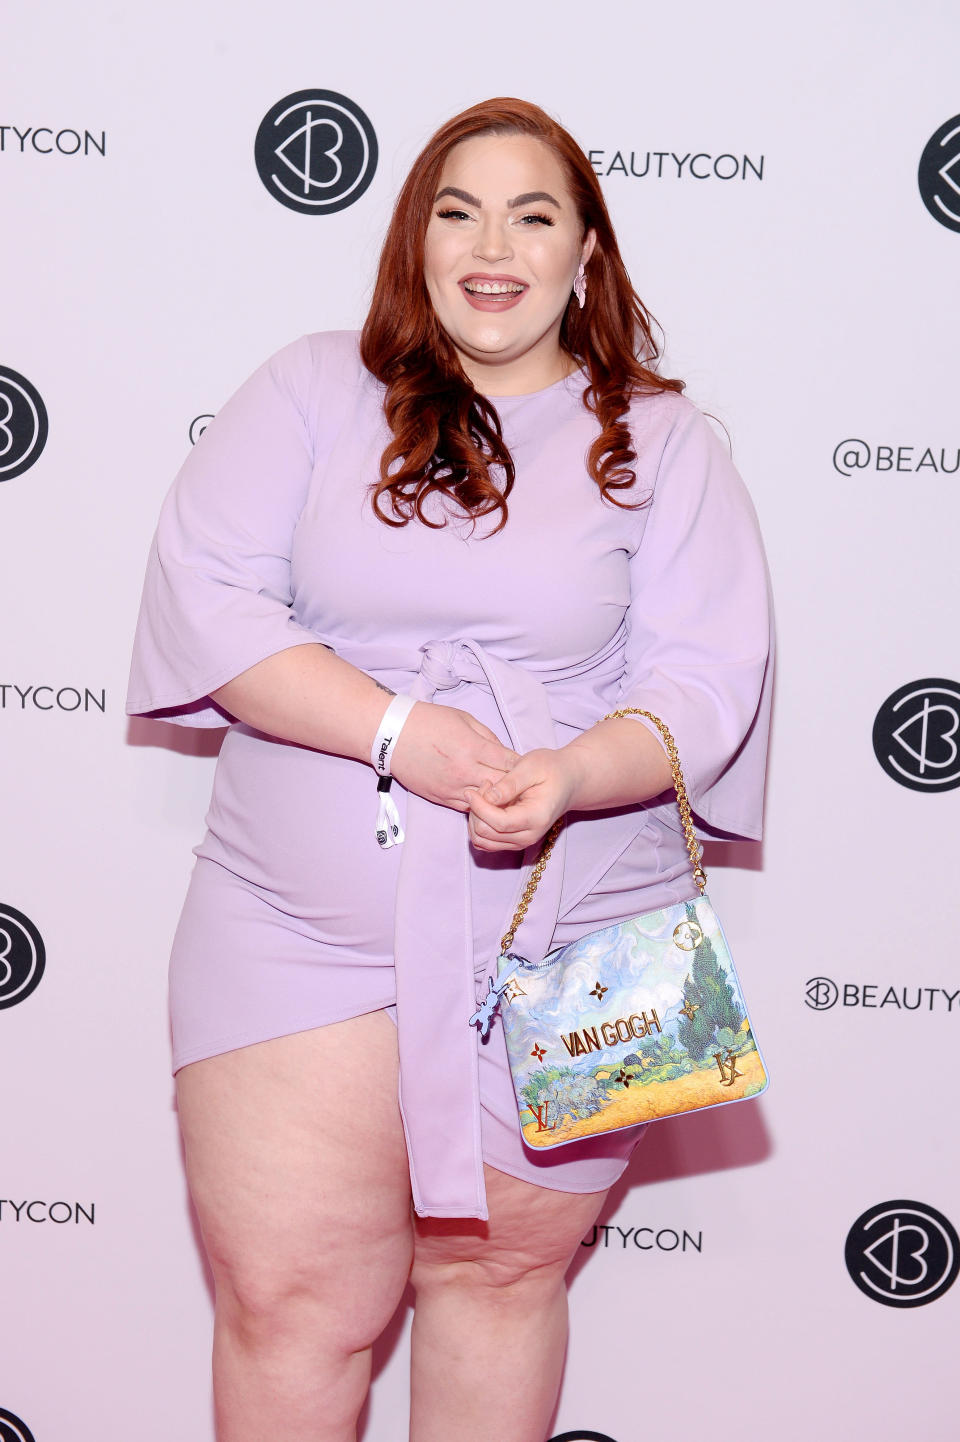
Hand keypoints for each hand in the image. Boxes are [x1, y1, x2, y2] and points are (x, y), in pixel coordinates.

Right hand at [389, 702, 518, 811]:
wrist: (392, 735)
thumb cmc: (428, 721)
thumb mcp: (464, 719)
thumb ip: (488, 737)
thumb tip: (504, 753)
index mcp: (472, 747)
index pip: (509, 763)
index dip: (522, 766)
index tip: (527, 767)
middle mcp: (464, 771)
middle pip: (502, 786)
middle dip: (515, 786)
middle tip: (523, 785)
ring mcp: (452, 787)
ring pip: (487, 802)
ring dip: (498, 800)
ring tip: (507, 797)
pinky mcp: (441, 798)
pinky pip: (468, 808)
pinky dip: (480, 805)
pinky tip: (486, 801)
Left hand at [465, 747, 583, 851]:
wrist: (568, 781)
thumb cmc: (551, 770)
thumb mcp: (531, 766)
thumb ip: (509, 783)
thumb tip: (488, 798)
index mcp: (535, 818)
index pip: (498, 823)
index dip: (478, 808)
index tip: (471, 790)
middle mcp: (529, 836)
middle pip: (486, 834)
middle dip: (476, 811)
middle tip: (484, 786)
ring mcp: (521, 842)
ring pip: (483, 841)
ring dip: (476, 819)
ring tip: (486, 795)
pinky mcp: (513, 841)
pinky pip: (486, 842)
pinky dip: (479, 826)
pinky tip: (487, 806)